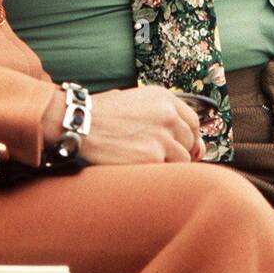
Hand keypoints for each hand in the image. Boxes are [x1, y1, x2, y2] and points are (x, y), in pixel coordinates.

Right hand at [40, 85, 202, 164]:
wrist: (81, 124)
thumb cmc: (100, 114)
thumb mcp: (132, 101)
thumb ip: (158, 114)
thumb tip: (184, 138)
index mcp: (164, 98)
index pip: (192, 121)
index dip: (189, 137)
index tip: (185, 146)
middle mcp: (168, 114)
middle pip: (190, 141)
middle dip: (180, 152)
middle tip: (164, 159)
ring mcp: (163, 136)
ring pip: (183, 160)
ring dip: (170, 165)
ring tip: (148, 164)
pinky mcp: (154, 157)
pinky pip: (168, 172)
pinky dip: (158, 174)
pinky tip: (142, 170)